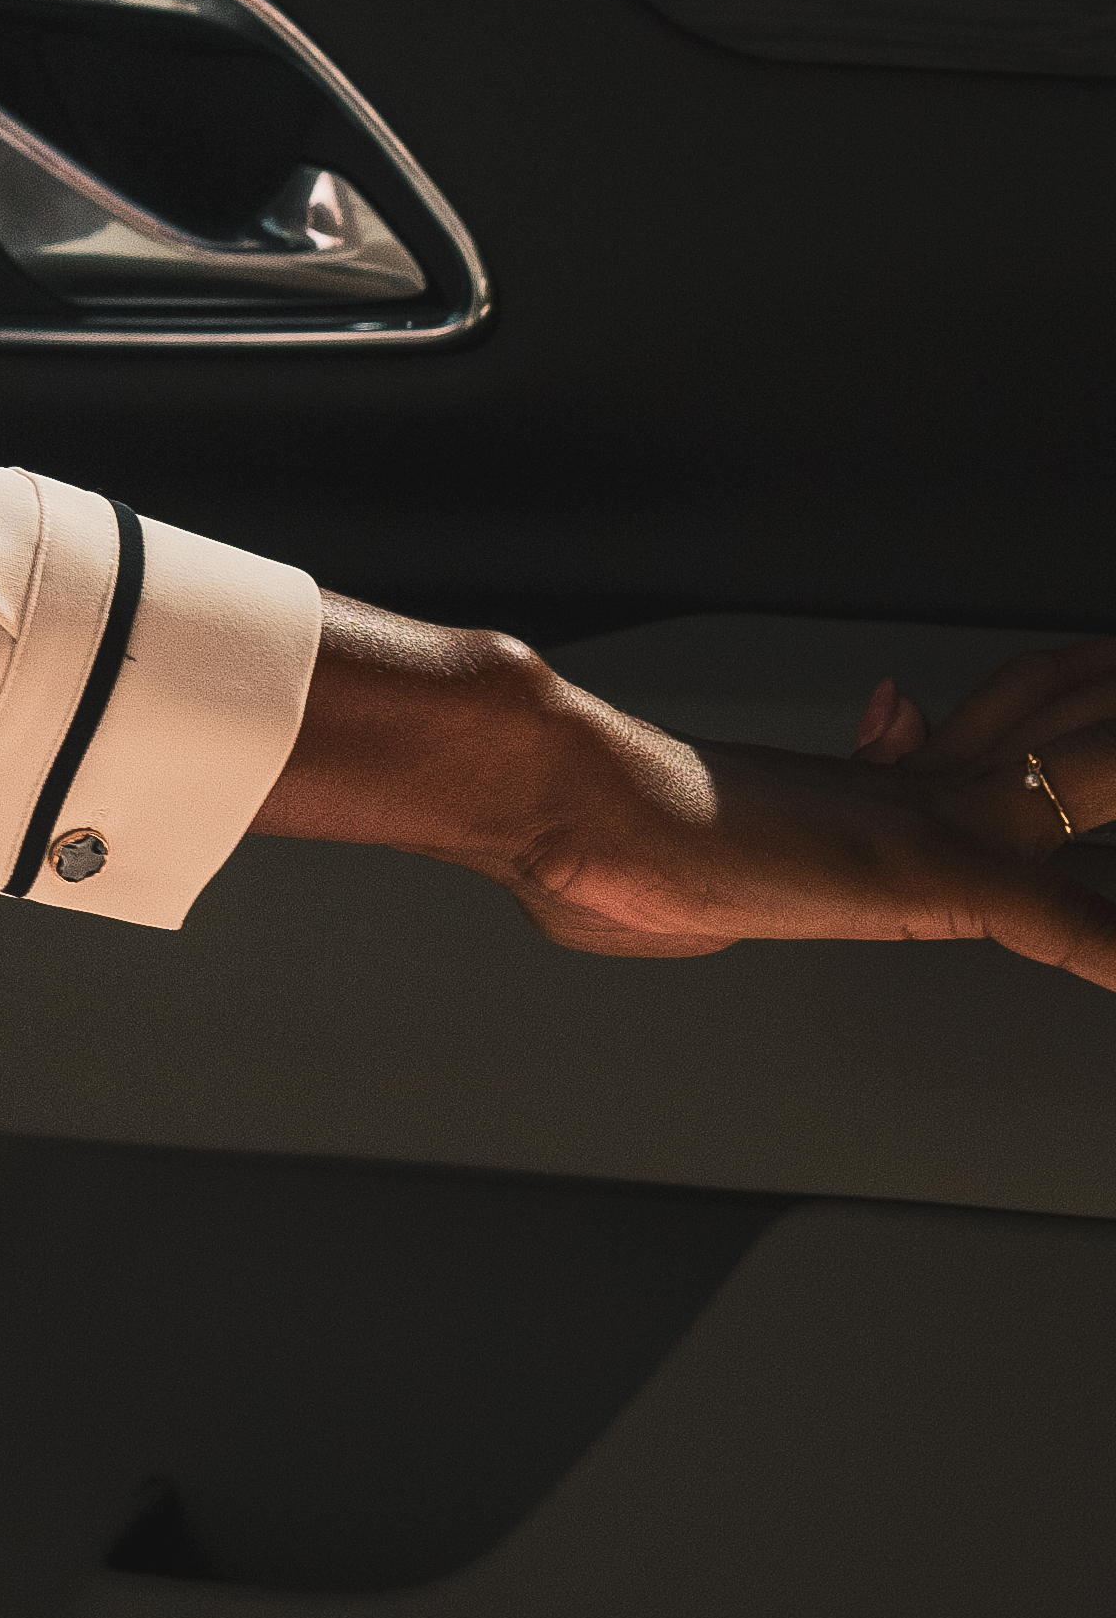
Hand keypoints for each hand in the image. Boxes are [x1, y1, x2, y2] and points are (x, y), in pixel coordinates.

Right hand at [260, 601, 1115, 977]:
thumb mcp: (654, 898)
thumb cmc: (576, 849)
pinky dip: (1102, 942)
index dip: (1005, 710)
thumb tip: (664, 910)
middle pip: (1039, 735)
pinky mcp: (925, 873)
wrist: (557, 798)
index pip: (964, 745)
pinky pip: (1054, 915)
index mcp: (841, 797)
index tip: (994, 694)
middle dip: (1088, 708)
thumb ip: (697, 904)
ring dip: (1111, 762)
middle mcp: (896, 798)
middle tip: (1110, 675)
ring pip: (1078, 786)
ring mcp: (921, 827)